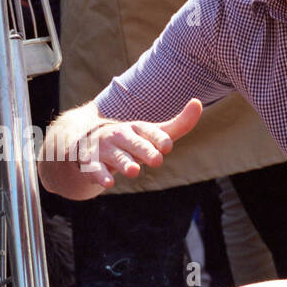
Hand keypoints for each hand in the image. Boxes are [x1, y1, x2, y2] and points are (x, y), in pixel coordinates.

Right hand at [77, 99, 202, 189]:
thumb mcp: (152, 133)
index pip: (149, 131)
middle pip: (134, 143)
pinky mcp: (91, 163)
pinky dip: (101, 176)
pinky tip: (108, 183)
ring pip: (116, 157)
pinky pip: (96, 170)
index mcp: (136, 128)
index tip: (168, 146)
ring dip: (124, 163)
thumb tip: (198, 102)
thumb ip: (178, 125)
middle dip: (144, 150)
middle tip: (157, 160)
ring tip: (133, 171)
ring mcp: (104, 149)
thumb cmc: (130, 141)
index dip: (159, 138)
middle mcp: (119, 135)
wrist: (88, 144)